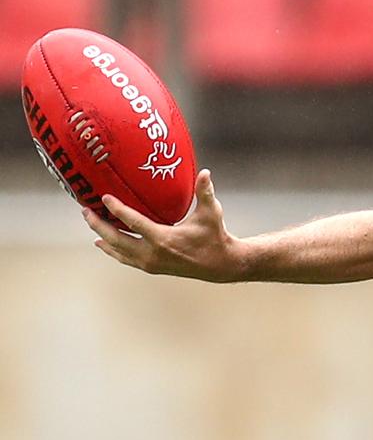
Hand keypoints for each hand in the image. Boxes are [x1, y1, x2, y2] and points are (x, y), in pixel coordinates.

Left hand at [83, 169, 242, 282]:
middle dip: (99, 224)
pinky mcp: (151, 267)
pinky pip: (124, 257)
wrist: (219, 264)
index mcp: (164, 239)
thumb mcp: (211, 213)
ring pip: (117, 250)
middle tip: (85, 210)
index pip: (134, 223)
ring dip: (102, 235)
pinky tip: (101, 242)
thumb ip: (205, 192)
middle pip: (116, 239)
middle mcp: (152, 253)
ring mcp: (150, 262)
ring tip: (90, 221)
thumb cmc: (215, 235)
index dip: (117, 209)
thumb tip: (205, 171)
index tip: (104, 197)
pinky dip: (111, 250)